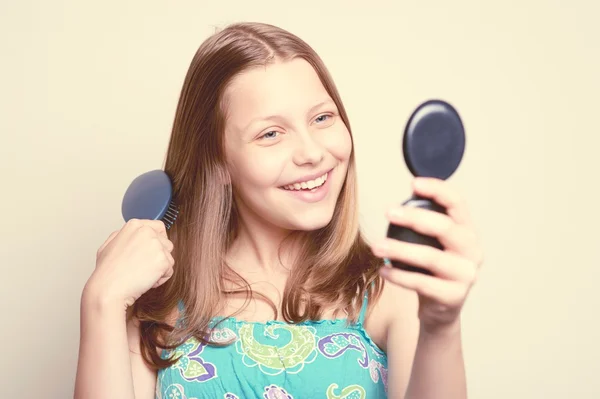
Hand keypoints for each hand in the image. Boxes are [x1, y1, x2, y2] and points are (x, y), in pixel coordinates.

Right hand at [84, 219, 174, 310]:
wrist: (108, 289)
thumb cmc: (106, 272)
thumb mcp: (108, 245)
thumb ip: (124, 236)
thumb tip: (134, 235)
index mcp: (134, 225)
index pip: (159, 227)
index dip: (157, 241)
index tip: (151, 251)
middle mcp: (147, 232)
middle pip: (166, 244)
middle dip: (158, 257)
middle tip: (142, 267)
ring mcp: (156, 245)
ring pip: (169, 257)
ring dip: (159, 268)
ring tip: (141, 275)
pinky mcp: (163, 260)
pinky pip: (169, 271)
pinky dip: (160, 279)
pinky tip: (145, 281)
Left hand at [372, 177, 483, 333]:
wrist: (441, 309)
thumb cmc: (433, 269)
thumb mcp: (435, 243)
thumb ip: (426, 222)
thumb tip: (406, 195)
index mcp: (468, 231)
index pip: (458, 203)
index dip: (438, 190)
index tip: (414, 183)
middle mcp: (472, 251)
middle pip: (446, 228)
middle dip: (416, 217)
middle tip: (389, 212)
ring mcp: (465, 275)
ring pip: (431, 257)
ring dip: (400, 250)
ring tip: (376, 246)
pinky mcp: (453, 297)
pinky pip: (422, 283)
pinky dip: (399, 276)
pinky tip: (383, 269)